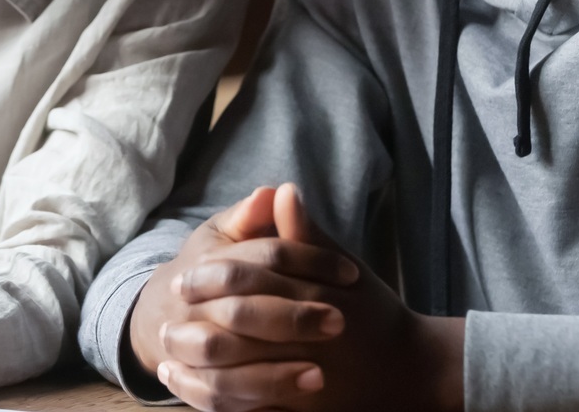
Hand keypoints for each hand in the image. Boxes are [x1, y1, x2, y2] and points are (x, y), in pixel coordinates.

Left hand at [156, 184, 465, 411]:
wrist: (411, 372)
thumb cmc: (374, 315)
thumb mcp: (343, 269)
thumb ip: (306, 235)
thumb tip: (282, 188)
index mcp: (315, 299)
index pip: (252, 282)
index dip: (213, 277)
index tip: (185, 273)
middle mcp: (307, 341)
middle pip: (238, 330)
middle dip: (197, 320)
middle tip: (169, 312)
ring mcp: (302, 382)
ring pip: (235, 376)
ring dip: (196, 363)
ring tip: (167, 347)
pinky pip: (247, 408)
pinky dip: (212, 396)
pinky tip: (188, 382)